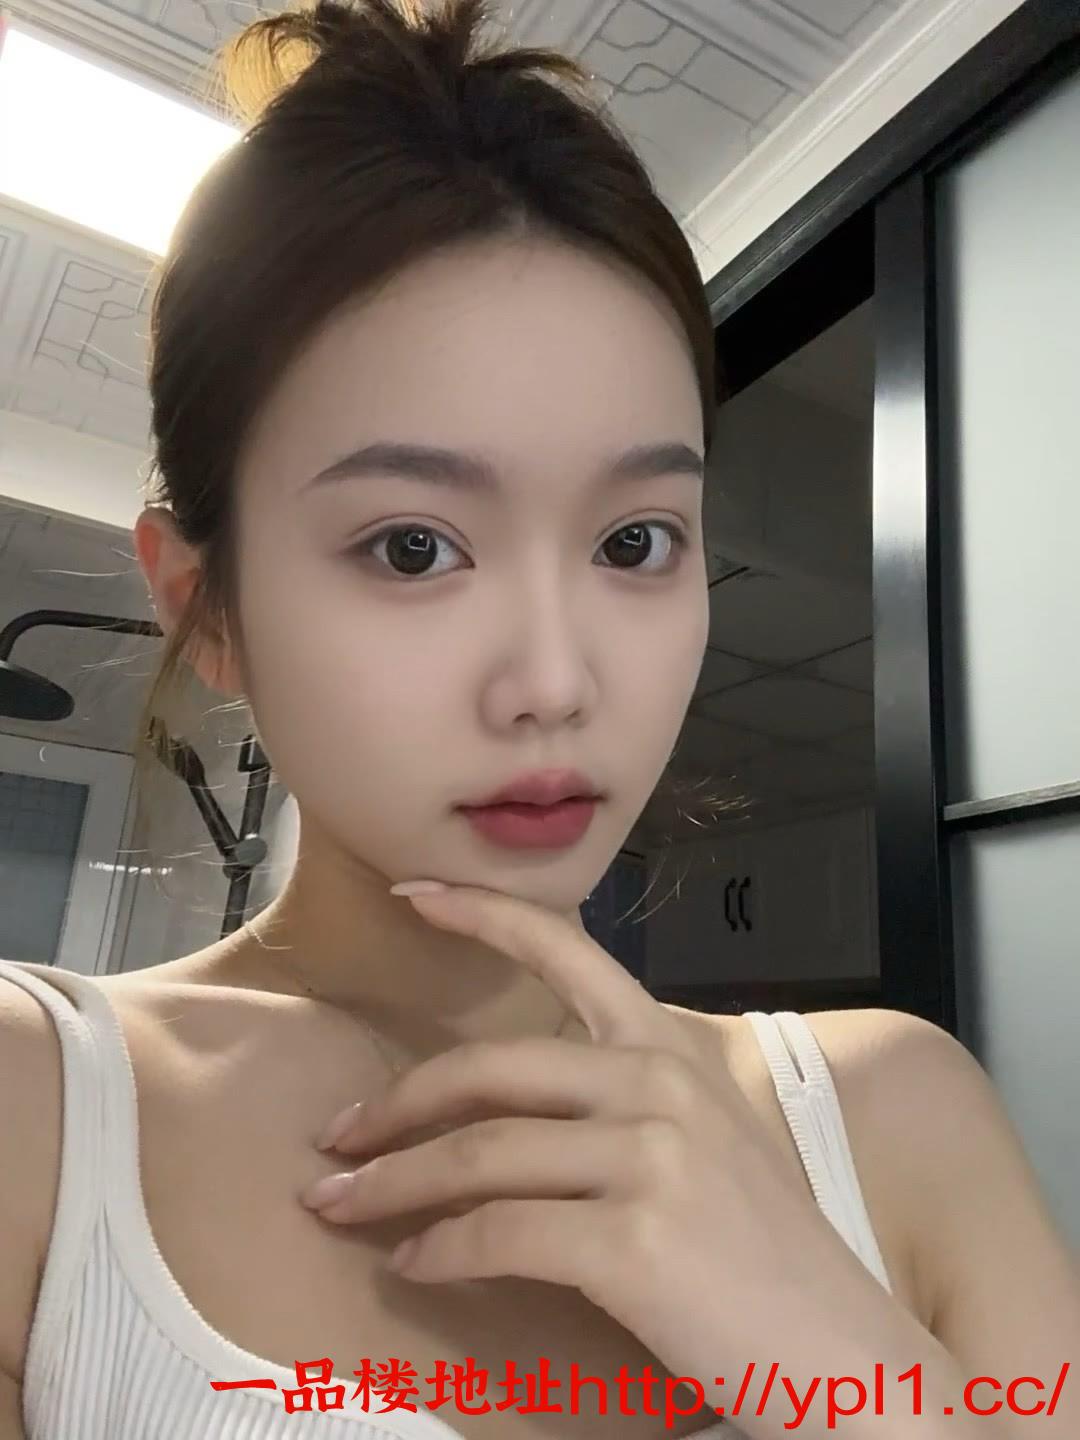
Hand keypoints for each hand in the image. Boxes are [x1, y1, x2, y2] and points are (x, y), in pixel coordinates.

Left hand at [301, 883, 942, 1438]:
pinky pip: (497, 1232)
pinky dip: (438, 1249)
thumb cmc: (769, 1258)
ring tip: (340, 1203)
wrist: (849, 1356)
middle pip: (490, 1070)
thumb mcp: (707, 1145)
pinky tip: (412, 1263)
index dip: (483, 913)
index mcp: (673, 1050)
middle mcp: (660, 1084)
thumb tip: (511, 1114)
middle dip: (396, 1103)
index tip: (412, 892)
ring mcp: (649, 1157)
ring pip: (479, 1152)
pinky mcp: (633, 1239)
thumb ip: (626, 1103)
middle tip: (337, 1135)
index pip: (570, 953)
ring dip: (392, 1182)